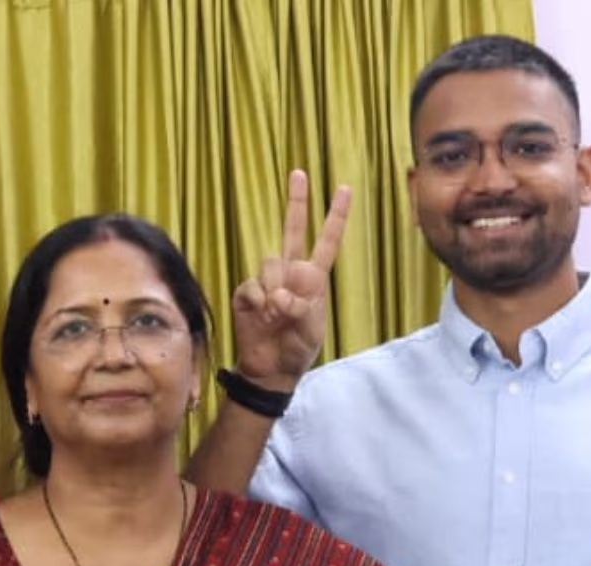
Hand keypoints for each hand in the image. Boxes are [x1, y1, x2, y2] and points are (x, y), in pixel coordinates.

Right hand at [231, 170, 349, 389]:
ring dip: (276, 290)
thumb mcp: (311, 329)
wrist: (270, 367)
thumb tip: (281, 294)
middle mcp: (290, 272)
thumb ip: (301, 308)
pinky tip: (261, 316)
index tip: (344, 190)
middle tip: (299, 173)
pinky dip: (259, 302)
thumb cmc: (297, 347)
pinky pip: (253, 285)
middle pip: (292, 230)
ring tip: (278, 315)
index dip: (335, 217)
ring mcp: (267, 280)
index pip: (326, 242)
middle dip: (296, 202)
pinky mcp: (246, 291)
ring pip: (270, 263)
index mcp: (313, 278)